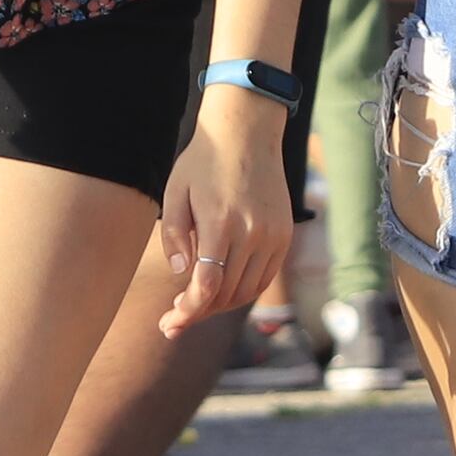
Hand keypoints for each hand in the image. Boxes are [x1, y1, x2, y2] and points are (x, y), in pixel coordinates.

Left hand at [151, 88, 295, 338]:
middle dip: (199, 313)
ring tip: (196, 305)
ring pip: (247, 291)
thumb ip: (174, 235)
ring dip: (221, 305)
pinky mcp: (284, 234)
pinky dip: (243, 291)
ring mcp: (273, 235)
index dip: (189, 312)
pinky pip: (264, 277)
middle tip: (174, 320)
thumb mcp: (175, 191)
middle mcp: (252, 233)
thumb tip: (182, 273)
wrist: (247, 131)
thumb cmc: (204, 160)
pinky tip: (222, 290)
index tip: (170, 324)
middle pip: (227, 294)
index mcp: (221, 222)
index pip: (207, 286)